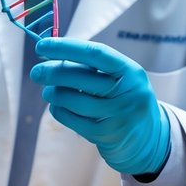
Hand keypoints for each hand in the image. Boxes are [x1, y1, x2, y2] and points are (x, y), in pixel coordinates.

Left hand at [30, 38, 169, 176]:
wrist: (148, 139)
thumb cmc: (124, 100)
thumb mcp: (120, 79)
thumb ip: (92, 67)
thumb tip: (51, 52)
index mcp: (131, 72)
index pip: (95, 53)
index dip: (66, 47)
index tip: (42, 46)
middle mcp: (128, 92)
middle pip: (80, 77)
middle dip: (52, 72)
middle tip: (36, 72)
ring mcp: (118, 116)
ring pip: (72, 99)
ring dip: (53, 93)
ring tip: (47, 91)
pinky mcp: (106, 134)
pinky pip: (71, 119)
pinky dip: (58, 110)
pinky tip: (57, 106)